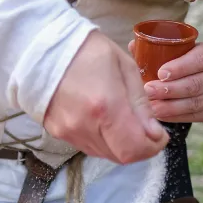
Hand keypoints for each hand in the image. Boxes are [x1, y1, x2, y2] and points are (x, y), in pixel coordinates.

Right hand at [44, 32, 169, 163]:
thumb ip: (141, 104)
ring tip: (121, 118)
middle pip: (121, 156)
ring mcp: (68, 131)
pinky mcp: (56, 132)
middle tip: (144, 127)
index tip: (159, 133)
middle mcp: (85, 126)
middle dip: (139, 146)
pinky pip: (88, 146)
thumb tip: (154, 133)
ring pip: (105, 154)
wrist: (43, 46)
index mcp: (106, 106)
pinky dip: (102, 139)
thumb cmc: (88, 50)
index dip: (152, 147)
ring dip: (120, 143)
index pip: (134, 149)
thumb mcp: (124, 67)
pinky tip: (101, 118)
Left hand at [127, 41, 202, 123]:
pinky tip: (160, 115)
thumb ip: (159, 48)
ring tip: (151, 107)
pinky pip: (194, 116)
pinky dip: (175, 116)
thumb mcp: (183, 50)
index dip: (180, 67)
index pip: (199, 59)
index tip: (160, 72)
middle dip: (170, 90)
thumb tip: (133, 45)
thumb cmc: (191, 63)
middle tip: (149, 91)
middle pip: (195, 84)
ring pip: (194, 103)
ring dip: (171, 106)